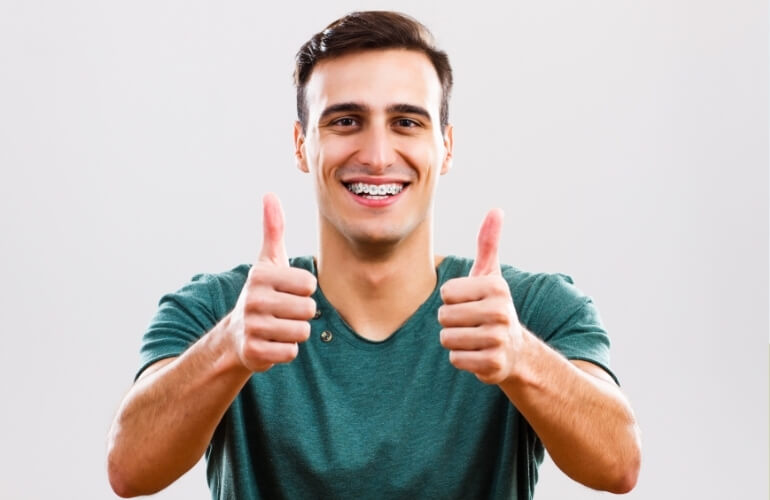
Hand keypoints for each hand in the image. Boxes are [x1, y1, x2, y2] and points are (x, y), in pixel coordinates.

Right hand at [227, 193, 316, 371]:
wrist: (235, 334)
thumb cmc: (262, 292)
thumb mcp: (268, 261)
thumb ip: (273, 229)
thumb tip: (270, 194)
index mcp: (260, 275)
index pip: (309, 285)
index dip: (303, 291)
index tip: (287, 291)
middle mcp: (253, 299)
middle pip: (309, 310)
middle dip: (302, 314)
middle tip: (283, 312)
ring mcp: (252, 326)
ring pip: (302, 332)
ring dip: (295, 332)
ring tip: (278, 326)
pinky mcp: (254, 351)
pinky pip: (291, 352)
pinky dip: (286, 349)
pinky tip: (272, 342)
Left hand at [438, 209, 523, 384]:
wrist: (516, 350)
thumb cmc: (493, 306)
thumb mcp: (490, 275)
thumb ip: (488, 243)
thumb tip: (496, 210)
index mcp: (496, 287)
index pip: (446, 293)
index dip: (452, 299)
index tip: (471, 302)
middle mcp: (501, 312)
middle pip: (444, 316)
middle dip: (451, 321)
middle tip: (472, 323)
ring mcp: (498, 339)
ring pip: (447, 338)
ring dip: (455, 341)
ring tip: (474, 337)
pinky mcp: (494, 364)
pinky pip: (455, 359)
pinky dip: (461, 359)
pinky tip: (477, 354)